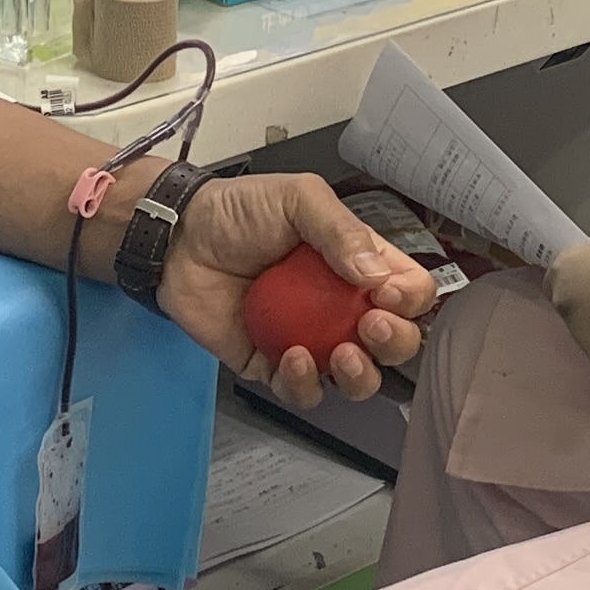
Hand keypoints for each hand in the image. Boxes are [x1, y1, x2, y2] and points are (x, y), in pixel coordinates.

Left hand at [155, 170, 434, 407]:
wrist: (178, 238)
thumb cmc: (236, 210)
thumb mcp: (297, 198)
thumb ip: (340, 229)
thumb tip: (376, 273)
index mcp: (358, 264)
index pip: (408, 290)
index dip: (411, 299)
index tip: (388, 294)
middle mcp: (341, 307)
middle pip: (394, 342)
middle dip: (395, 343)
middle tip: (373, 326)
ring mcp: (310, 339)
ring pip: (356, 379)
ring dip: (360, 376)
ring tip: (343, 354)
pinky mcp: (272, 365)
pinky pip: (302, 391)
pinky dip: (305, 384)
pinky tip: (294, 358)